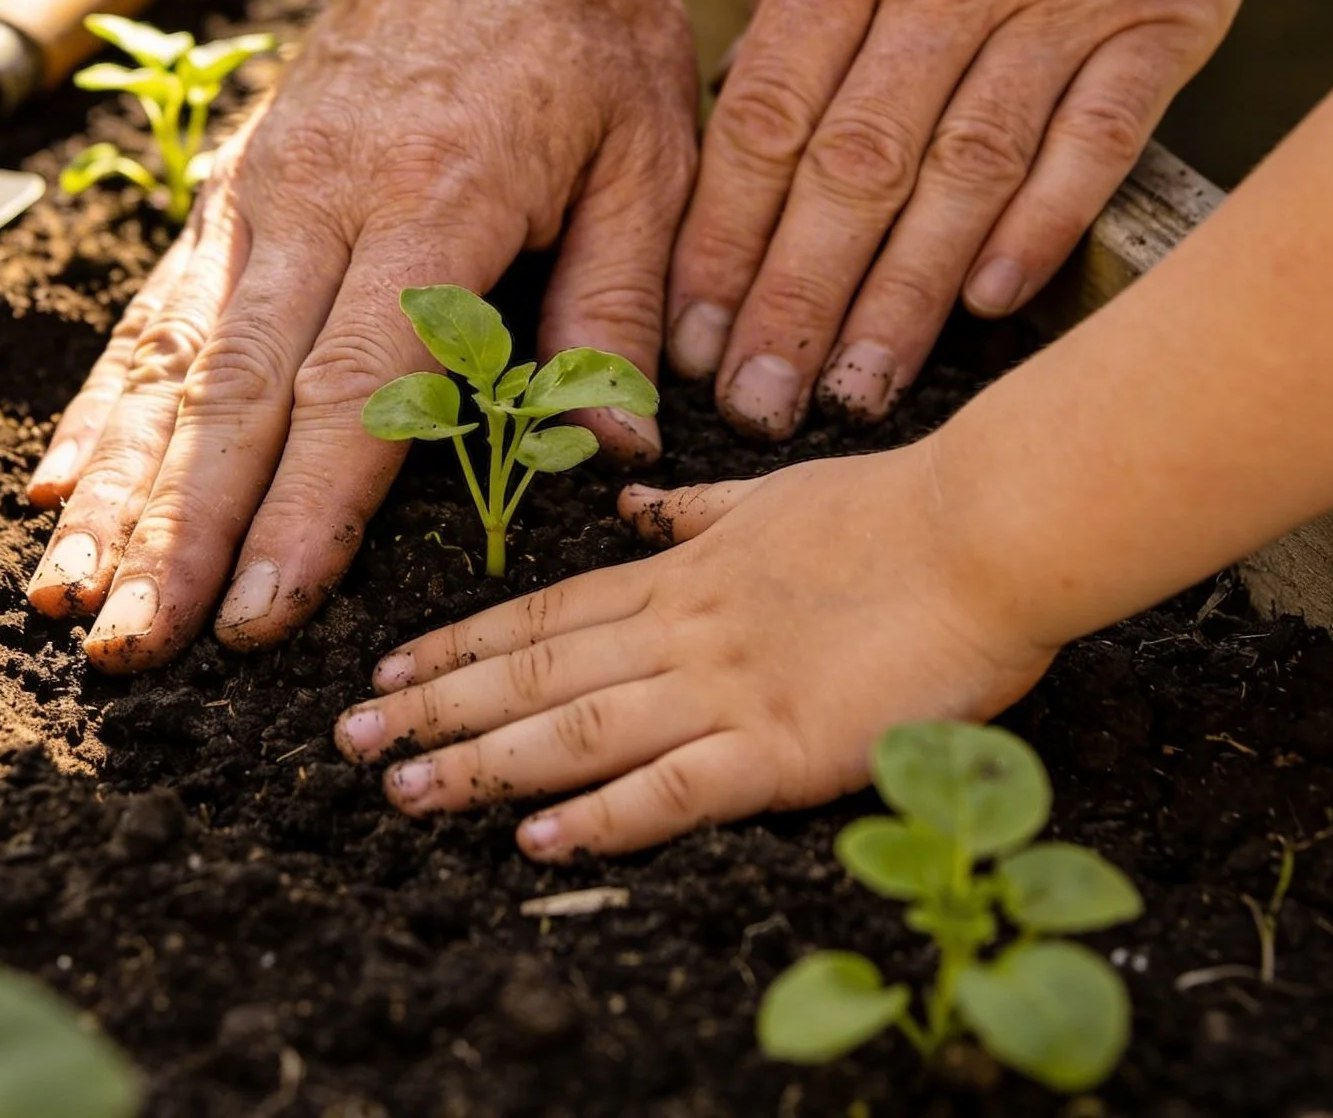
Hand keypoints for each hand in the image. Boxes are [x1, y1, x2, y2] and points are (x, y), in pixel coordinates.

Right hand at [25, 0, 698, 670]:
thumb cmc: (589, 28)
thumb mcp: (649, 159)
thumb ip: (614, 309)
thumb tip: (616, 453)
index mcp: (437, 198)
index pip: (356, 383)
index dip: (305, 510)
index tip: (259, 620)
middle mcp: (325, 197)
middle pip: (239, 391)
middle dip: (181, 533)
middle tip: (129, 652)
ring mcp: (265, 187)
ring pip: (175, 357)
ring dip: (119, 484)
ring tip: (65, 592)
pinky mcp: (241, 181)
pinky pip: (162, 305)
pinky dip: (109, 399)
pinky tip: (64, 476)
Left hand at [332, 444, 1053, 857]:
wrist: (984, 532)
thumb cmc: (892, 512)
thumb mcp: (773, 494)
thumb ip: (699, 512)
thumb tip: (639, 508)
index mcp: (680, 573)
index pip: (544, 611)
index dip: (459, 643)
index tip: (387, 671)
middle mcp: (681, 627)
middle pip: (534, 671)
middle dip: (436, 708)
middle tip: (348, 742)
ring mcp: (725, 685)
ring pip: (577, 726)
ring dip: (482, 760)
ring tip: (403, 791)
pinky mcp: (782, 745)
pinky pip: (673, 786)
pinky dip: (601, 815)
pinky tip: (536, 838)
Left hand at [666, 0, 1313, 432]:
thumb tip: (756, 110)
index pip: (763, 114)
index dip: (720, 237)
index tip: (687, 328)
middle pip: (852, 166)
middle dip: (793, 299)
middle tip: (753, 401)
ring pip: (966, 177)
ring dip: (903, 299)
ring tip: (857, 392)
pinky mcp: (1165, 7)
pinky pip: (1093, 141)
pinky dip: (1039, 230)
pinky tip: (987, 306)